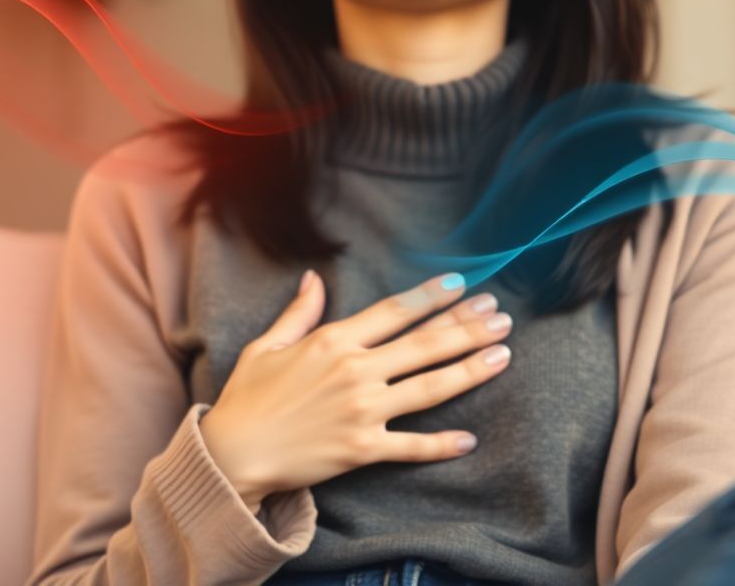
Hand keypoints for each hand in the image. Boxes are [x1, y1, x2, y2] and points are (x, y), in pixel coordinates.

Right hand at [198, 271, 512, 512]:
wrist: (231, 456)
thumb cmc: (246, 399)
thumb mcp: (267, 346)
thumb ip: (299, 312)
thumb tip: (314, 278)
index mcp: (333, 341)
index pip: (395, 311)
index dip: (431, 296)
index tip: (461, 283)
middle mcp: (355, 372)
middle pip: (425, 345)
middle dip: (467, 327)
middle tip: (501, 316)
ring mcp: (362, 412)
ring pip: (430, 388)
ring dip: (470, 370)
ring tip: (503, 355)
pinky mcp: (362, 450)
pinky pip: (411, 447)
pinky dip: (442, 445)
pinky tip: (470, 439)